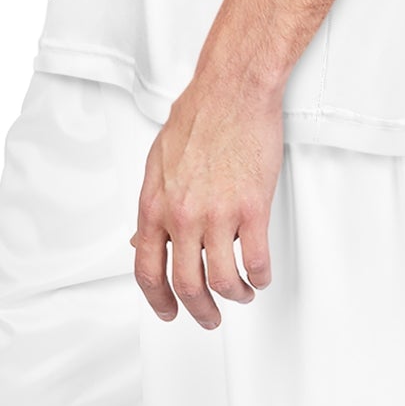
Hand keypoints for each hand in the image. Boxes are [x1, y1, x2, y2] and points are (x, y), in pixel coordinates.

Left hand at [128, 72, 280, 326]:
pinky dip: (259, 275)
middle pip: (186, 285)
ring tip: (242, 293)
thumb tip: (143, 236)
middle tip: (208, 316)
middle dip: (199, 310)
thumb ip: (153, 203)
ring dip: (233, 295)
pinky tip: (261, 273)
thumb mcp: (158, 159)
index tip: (168, 311)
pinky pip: (255, 260)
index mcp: (156, 203)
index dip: (157, 299)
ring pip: (222, 280)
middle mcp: (183, 215)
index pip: (147, 269)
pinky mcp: (252, 208)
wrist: (233, 89)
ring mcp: (218, 214)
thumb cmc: (200, 114)